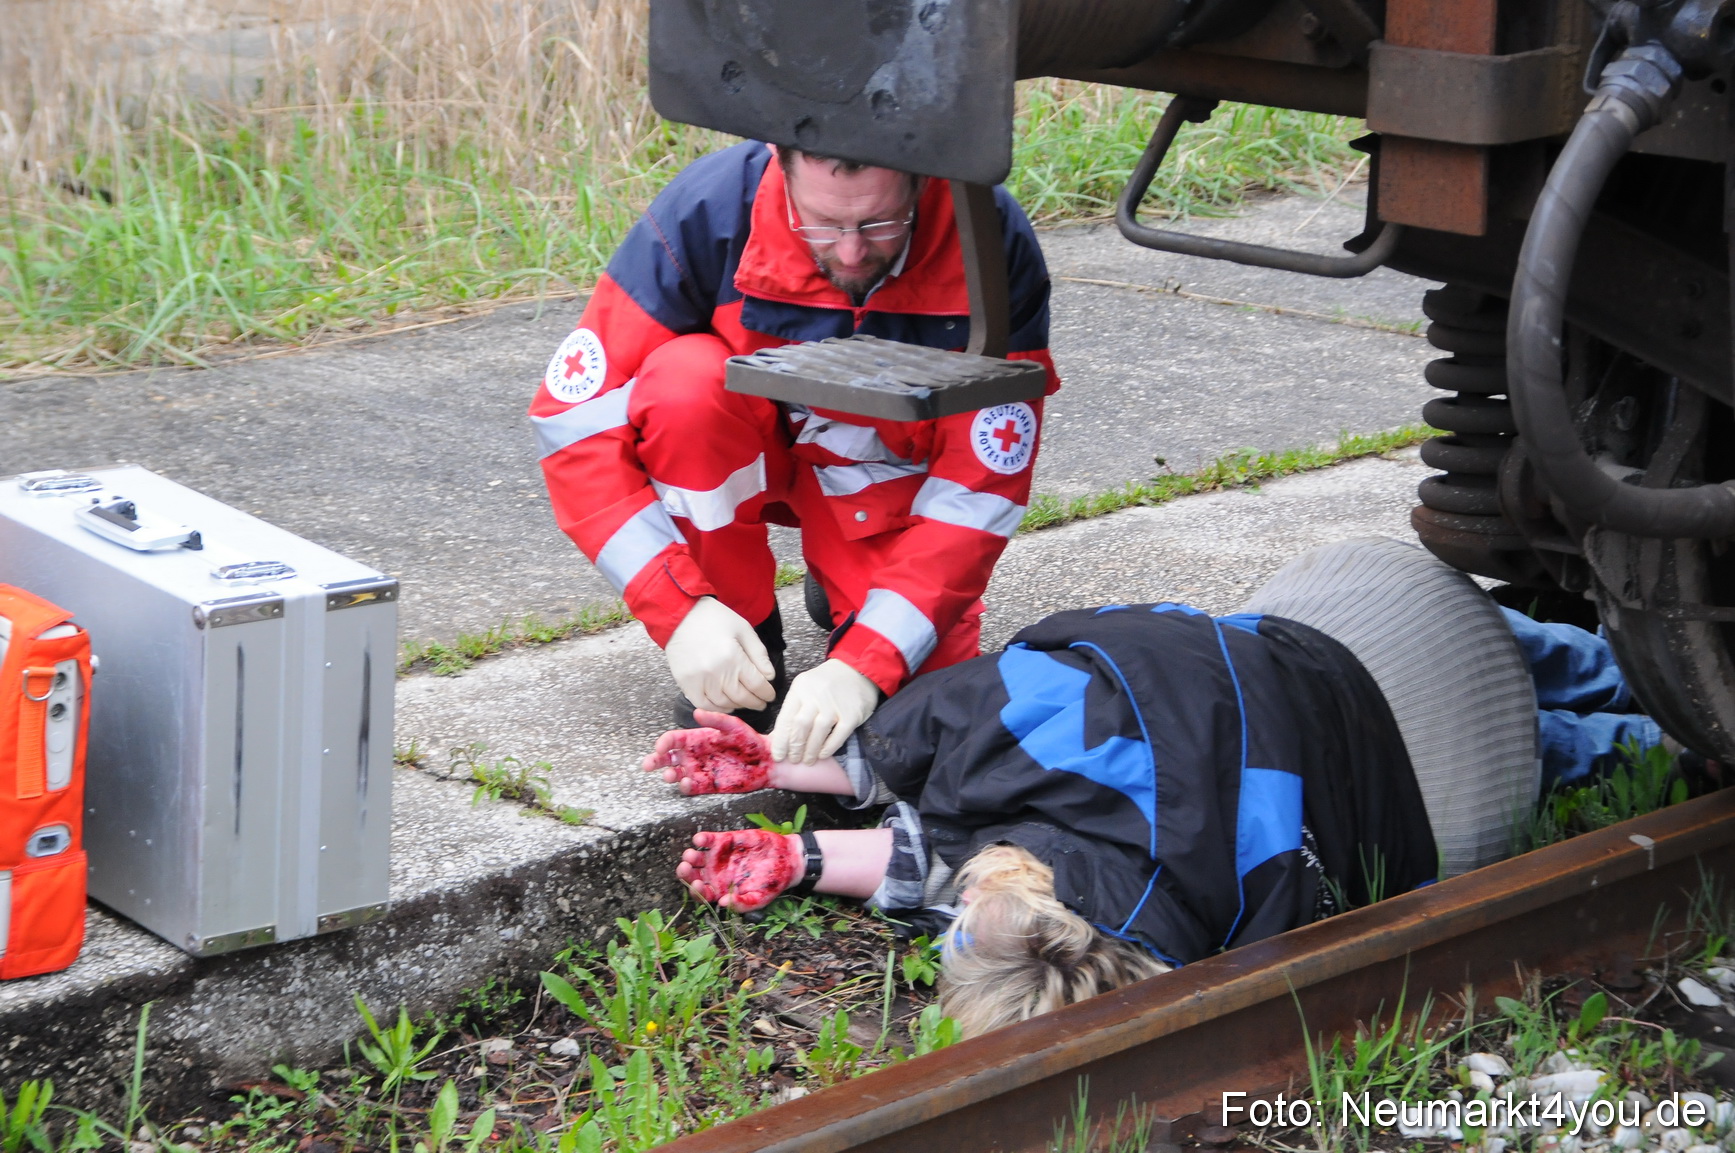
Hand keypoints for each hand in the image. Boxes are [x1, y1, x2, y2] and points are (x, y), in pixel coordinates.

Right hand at [642, 710, 772, 793]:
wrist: (766, 761)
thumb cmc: (750, 741)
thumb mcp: (733, 726)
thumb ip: (715, 719)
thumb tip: (696, 712)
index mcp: (696, 738)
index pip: (673, 740)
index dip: (663, 743)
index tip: (660, 747)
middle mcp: (694, 754)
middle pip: (667, 758)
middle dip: (655, 760)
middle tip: (648, 764)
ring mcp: (698, 770)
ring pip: (675, 774)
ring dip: (669, 775)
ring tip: (670, 775)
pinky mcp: (706, 785)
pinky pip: (690, 788)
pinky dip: (685, 787)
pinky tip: (687, 783)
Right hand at [664, 597, 775, 711]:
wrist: (680, 615)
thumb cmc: (714, 619)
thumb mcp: (743, 629)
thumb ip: (759, 654)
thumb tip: (769, 677)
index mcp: (733, 656)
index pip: (757, 685)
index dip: (767, 693)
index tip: (770, 695)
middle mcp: (716, 672)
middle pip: (742, 698)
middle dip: (756, 702)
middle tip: (761, 703)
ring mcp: (699, 680)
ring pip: (725, 704)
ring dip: (738, 706)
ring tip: (744, 702)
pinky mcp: (686, 684)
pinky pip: (704, 705)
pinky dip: (717, 709)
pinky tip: (725, 705)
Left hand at [676, 830, 801, 910]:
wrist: (786, 860)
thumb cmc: (771, 883)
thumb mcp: (759, 898)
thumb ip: (741, 903)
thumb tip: (722, 904)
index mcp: (720, 891)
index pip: (701, 894)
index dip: (696, 891)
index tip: (697, 885)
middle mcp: (715, 875)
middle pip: (693, 875)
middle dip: (686, 873)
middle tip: (685, 867)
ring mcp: (718, 857)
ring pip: (696, 858)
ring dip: (690, 856)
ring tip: (691, 854)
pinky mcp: (724, 841)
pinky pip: (708, 840)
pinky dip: (702, 839)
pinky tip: (700, 839)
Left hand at [770, 659, 879, 764]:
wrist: (857, 670)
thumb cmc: (825, 683)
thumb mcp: (805, 688)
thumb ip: (794, 709)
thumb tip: (780, 738)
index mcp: (800, 688)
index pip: (786, 718)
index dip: (781, 740)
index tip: (778, 756)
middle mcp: (816, 695)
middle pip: (801, 725)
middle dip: (795, 747)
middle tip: (793, 760)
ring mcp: (835, 704)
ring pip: (818, 731)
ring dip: (810, 750)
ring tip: (807, 760)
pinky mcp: (852, 714)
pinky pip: (838, 735)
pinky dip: (828, 748)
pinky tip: (822, 755)